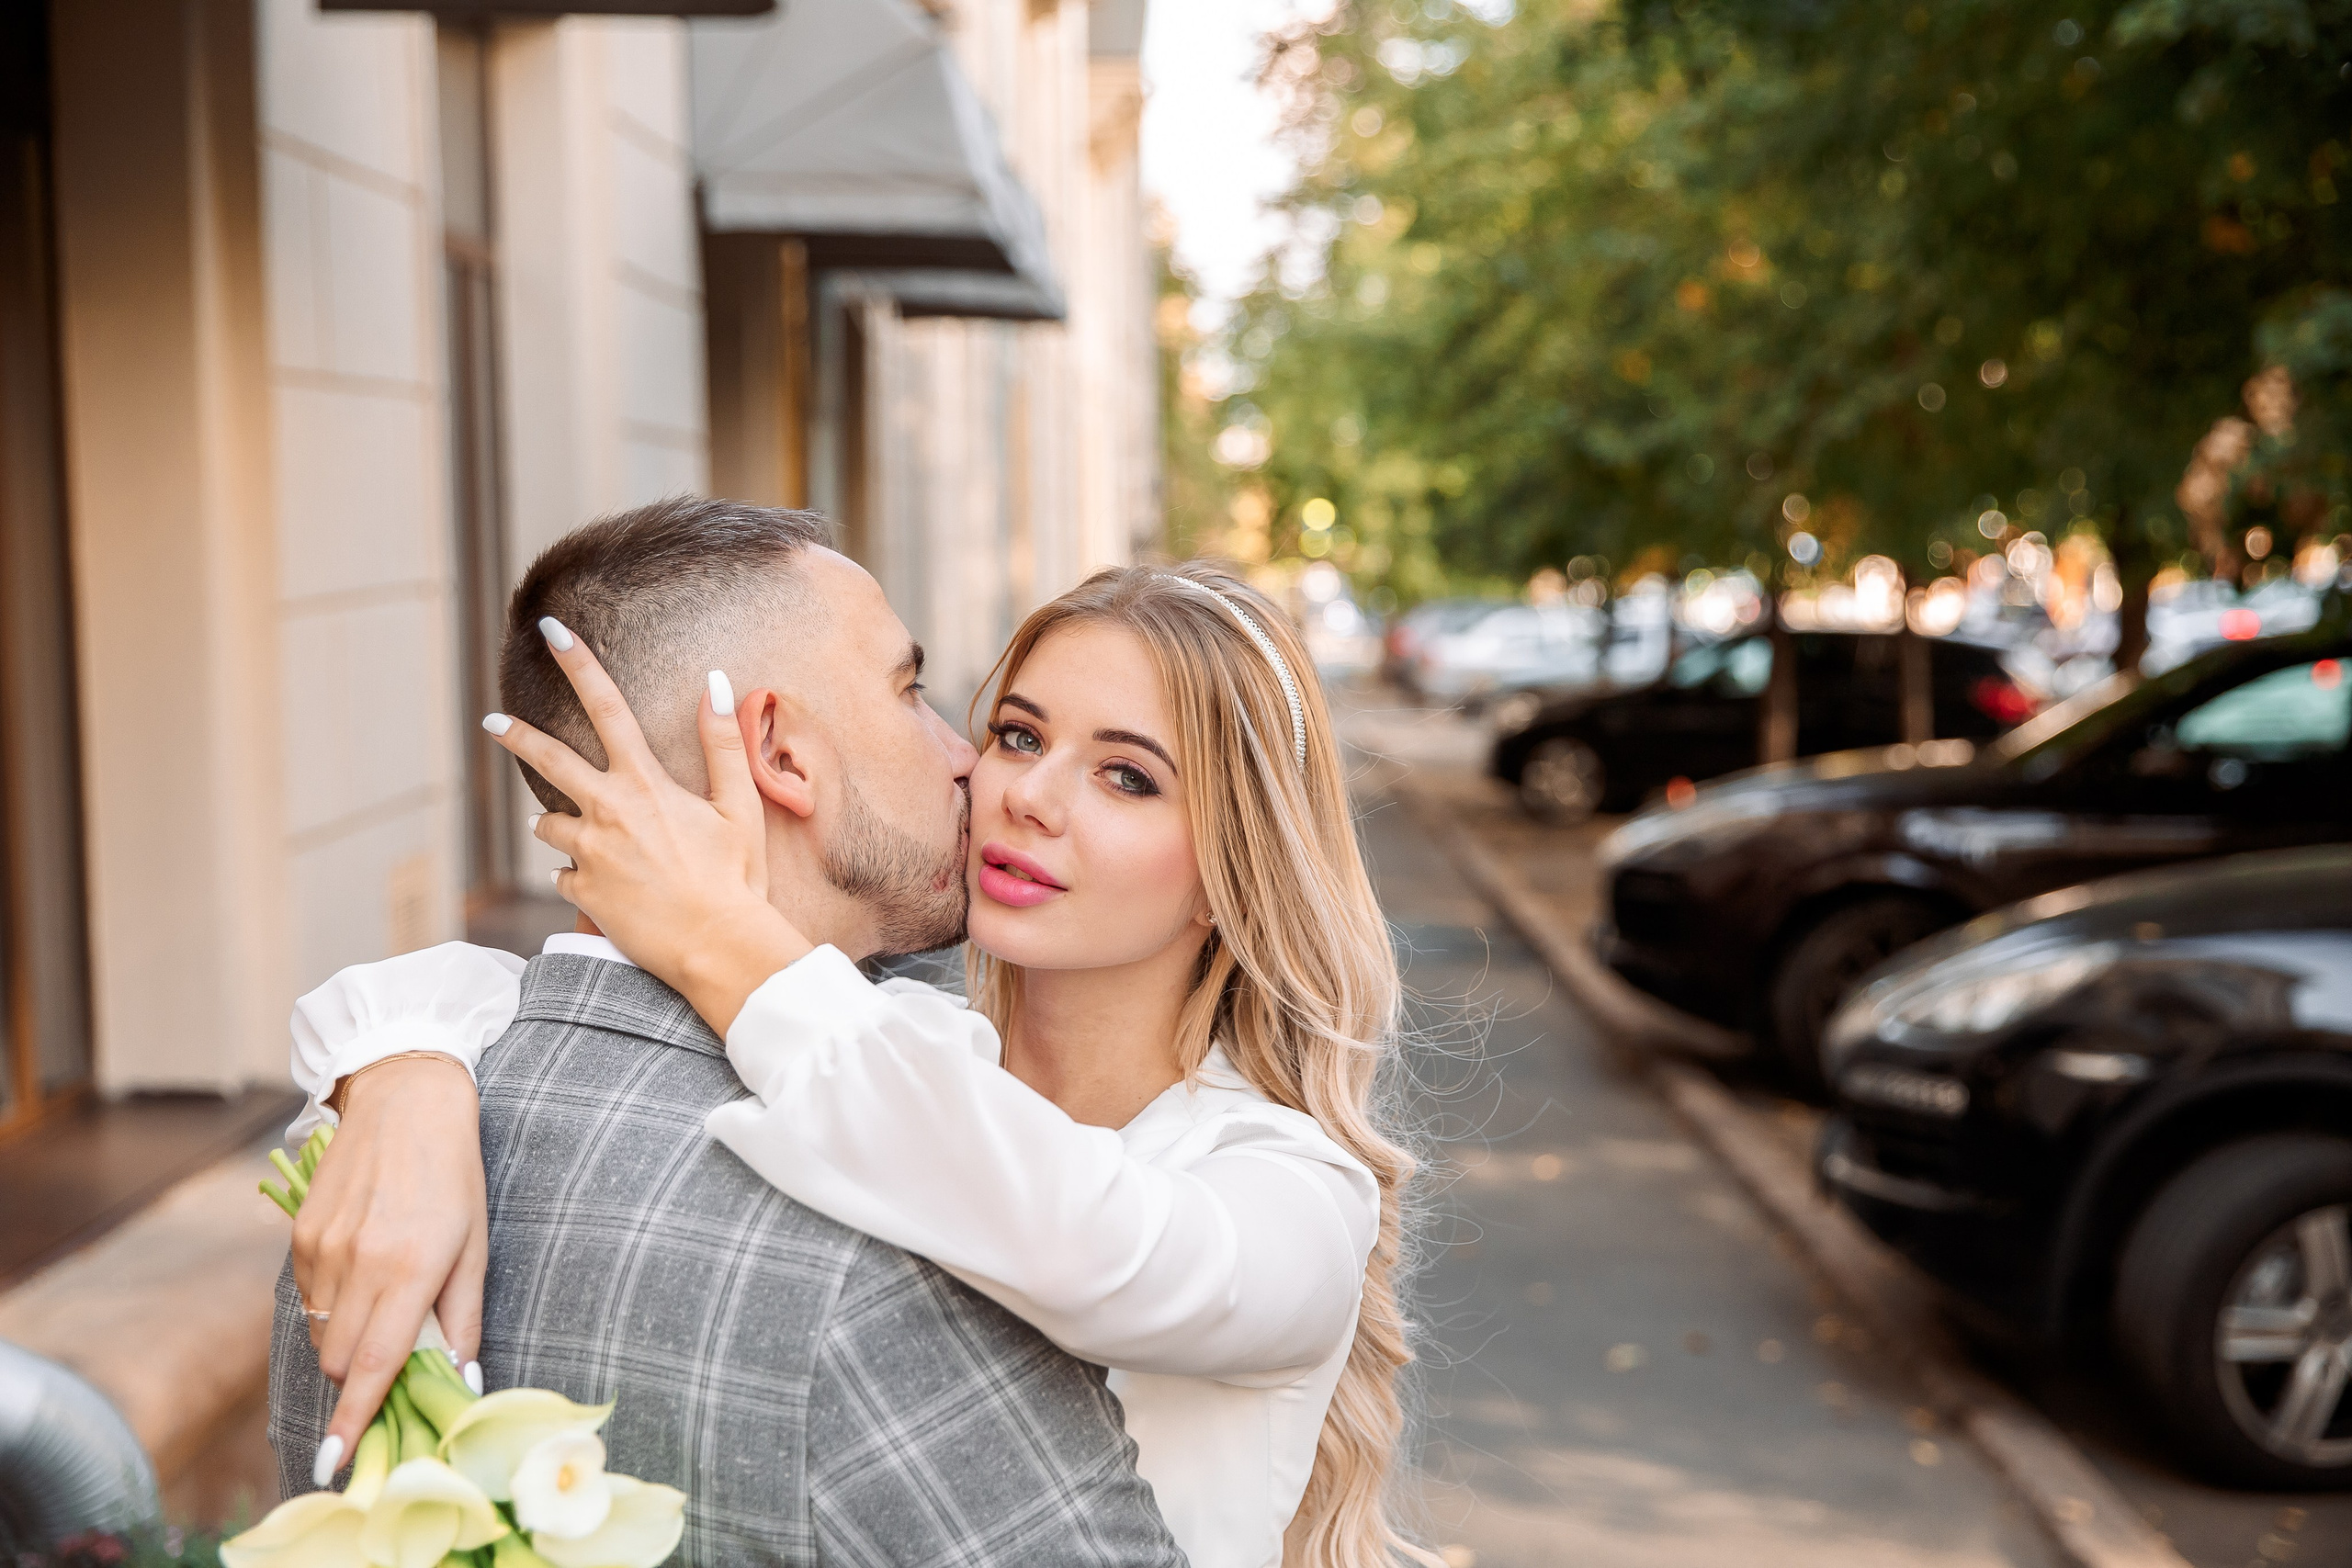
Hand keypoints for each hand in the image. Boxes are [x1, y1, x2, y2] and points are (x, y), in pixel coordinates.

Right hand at [292, 1056, 485, 1464]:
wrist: (406, 1100)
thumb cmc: (454, 1173)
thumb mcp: (475, 1243)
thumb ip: (464, 1316)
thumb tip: (462, 1379)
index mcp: (410, 1268)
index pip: (374, 1364)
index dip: (354, 1419)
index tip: (334, 1460)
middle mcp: (360, 1262)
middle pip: (340, 1360)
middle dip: (360, 1374)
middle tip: (392, 1348)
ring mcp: (323, 1247)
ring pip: (319, 1332)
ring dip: (345, 1336)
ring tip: (382, 1293)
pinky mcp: (299, 1234)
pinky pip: (306, 1297)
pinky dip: (329, 1302)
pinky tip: (360, 1265)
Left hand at [482, 622, 811, 1034]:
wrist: (718, 946)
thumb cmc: (737, 877)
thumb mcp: (739, 806)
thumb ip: (722, 743)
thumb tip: (717, 681)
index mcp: (645, 784)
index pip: (607, 707)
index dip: (579, 664)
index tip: (551, 631)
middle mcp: (608, 811)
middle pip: (549, 759)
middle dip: (516, 735)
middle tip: (491, 721)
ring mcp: (590, 854)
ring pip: (550, 824)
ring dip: (558, 823)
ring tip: (572, 832)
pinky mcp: (582, 894)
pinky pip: (565, 876)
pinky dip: (577, 876)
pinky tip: (603, 887)